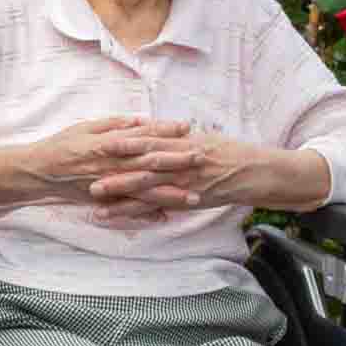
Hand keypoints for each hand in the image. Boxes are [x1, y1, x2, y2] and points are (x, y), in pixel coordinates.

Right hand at [20, 116, 200, 207]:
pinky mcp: (103, 199)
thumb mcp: (85, 127)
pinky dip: (146, 213)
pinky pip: (128, 208)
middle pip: (151, 162)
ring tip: (195, 196)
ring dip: (171, 193)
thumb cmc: (61, 145)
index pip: (143, 135)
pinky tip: (165, 216)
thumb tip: (139, 120)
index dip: (165, 131)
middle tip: (202, 157)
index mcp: (108, 143)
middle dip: (178, 160)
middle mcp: (112, 164)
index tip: (187, 127)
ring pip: (145, 189)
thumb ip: (113, 124)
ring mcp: (109, 184)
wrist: (38, 171)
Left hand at [83, 131, 330, 217]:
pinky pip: (161, 205)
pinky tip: (119, 216)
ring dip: (119, 191)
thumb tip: (148, 129)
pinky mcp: (191, 197)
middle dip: (113, 168)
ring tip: (94, 195)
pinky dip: (138, 211)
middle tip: (85, 171)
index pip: (148, 140)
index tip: (98, 141)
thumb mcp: (201, 139)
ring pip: (148, 186)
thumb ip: (174, 137)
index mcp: (182, 142)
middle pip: (141, 163)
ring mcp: (186, 180)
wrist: (260, 172)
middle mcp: (182, 159)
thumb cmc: (229, 153)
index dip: (123, 141)